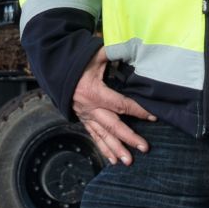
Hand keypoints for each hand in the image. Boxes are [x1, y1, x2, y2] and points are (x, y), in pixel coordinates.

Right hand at [71, 47, 155, 165]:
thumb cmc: (77, 62)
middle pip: (112, 125)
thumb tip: (134, 46)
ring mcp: (86, 116)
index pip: (121, 104)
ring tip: (128, 161)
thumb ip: (114, 52)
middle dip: (129, 138)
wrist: (55, 70)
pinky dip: (103, 149)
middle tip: (144, 147)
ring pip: (102, 135)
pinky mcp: (83, 120)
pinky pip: (94, 136)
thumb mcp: (94, 55)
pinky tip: (113, 160)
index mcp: (94, 92)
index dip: (138, 110)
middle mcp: (90, 108)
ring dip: (116, 149)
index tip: (153, 116)